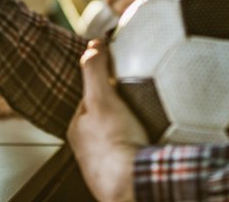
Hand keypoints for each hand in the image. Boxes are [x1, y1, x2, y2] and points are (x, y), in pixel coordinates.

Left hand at [68, 40, 143, 201]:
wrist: (132, 182)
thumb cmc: (113, 145)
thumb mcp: (101, 98)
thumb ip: (94, 71)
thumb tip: (92, 46)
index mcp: (78, 129)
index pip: (90, 100)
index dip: (104, 86)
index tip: (119, 79)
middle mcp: (88, 148)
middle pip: (105, 118)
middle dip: (120, 109)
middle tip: (136, 102)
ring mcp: (105, 162)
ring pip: (119, 137)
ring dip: (132, 129)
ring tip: (146, 122)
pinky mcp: (123, 173)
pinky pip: (132, 152)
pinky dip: (140, 146)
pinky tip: (150, 142)